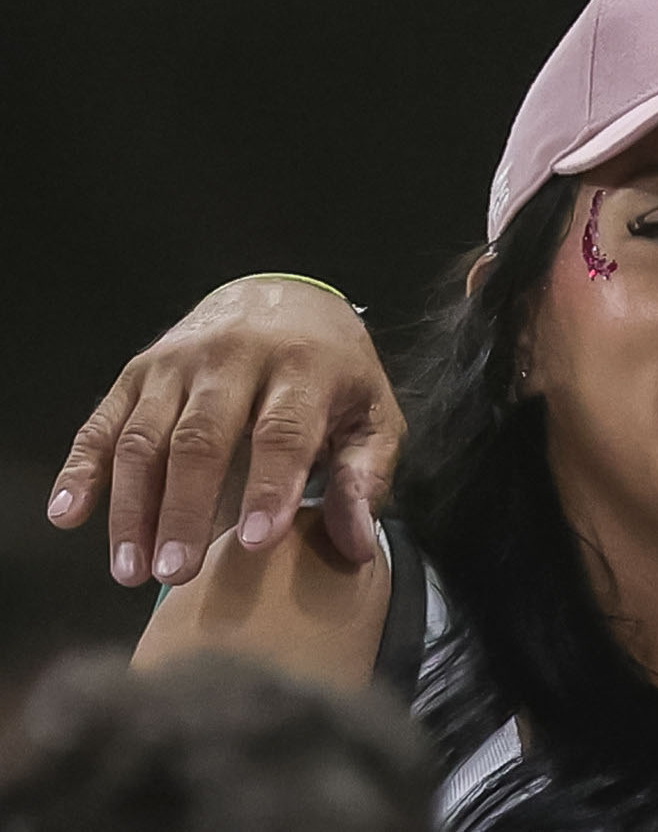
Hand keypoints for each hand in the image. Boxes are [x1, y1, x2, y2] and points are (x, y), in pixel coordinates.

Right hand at [46, 276, 403, 586]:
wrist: (286, 300)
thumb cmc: (335, 376)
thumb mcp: (372, 415)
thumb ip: (364, 478)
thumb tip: (357, 546)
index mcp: (302, 366)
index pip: (282, 430)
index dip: (268, 487)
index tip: (256, 544)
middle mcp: (234, 356)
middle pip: (201, 437)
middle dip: (186, 509)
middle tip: (177, 574)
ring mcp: (178, 362)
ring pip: (144, 437)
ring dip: (132, 506)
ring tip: (132, 570)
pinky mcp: (139, 371)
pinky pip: (102, 423)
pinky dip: (80, 469)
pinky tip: (68, 515)